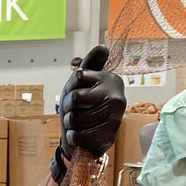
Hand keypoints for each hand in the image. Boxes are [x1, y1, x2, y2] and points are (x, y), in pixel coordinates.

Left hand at [51, 44, 125, 182]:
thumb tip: (102, 48)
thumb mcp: (82, 81)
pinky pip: (77, 136)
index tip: (77, 94)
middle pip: (74, 98)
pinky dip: (73, 137)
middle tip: (76, 111)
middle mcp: (117, 97)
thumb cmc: (83, 105)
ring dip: (70, 124)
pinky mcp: (108, 137)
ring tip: (79, 124)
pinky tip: (82, 135)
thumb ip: (90, 64)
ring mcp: (115, 118)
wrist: (89, 136)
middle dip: (68, 108)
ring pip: (74, 118)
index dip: (70, 87)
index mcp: (111, 80)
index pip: (77, 76)